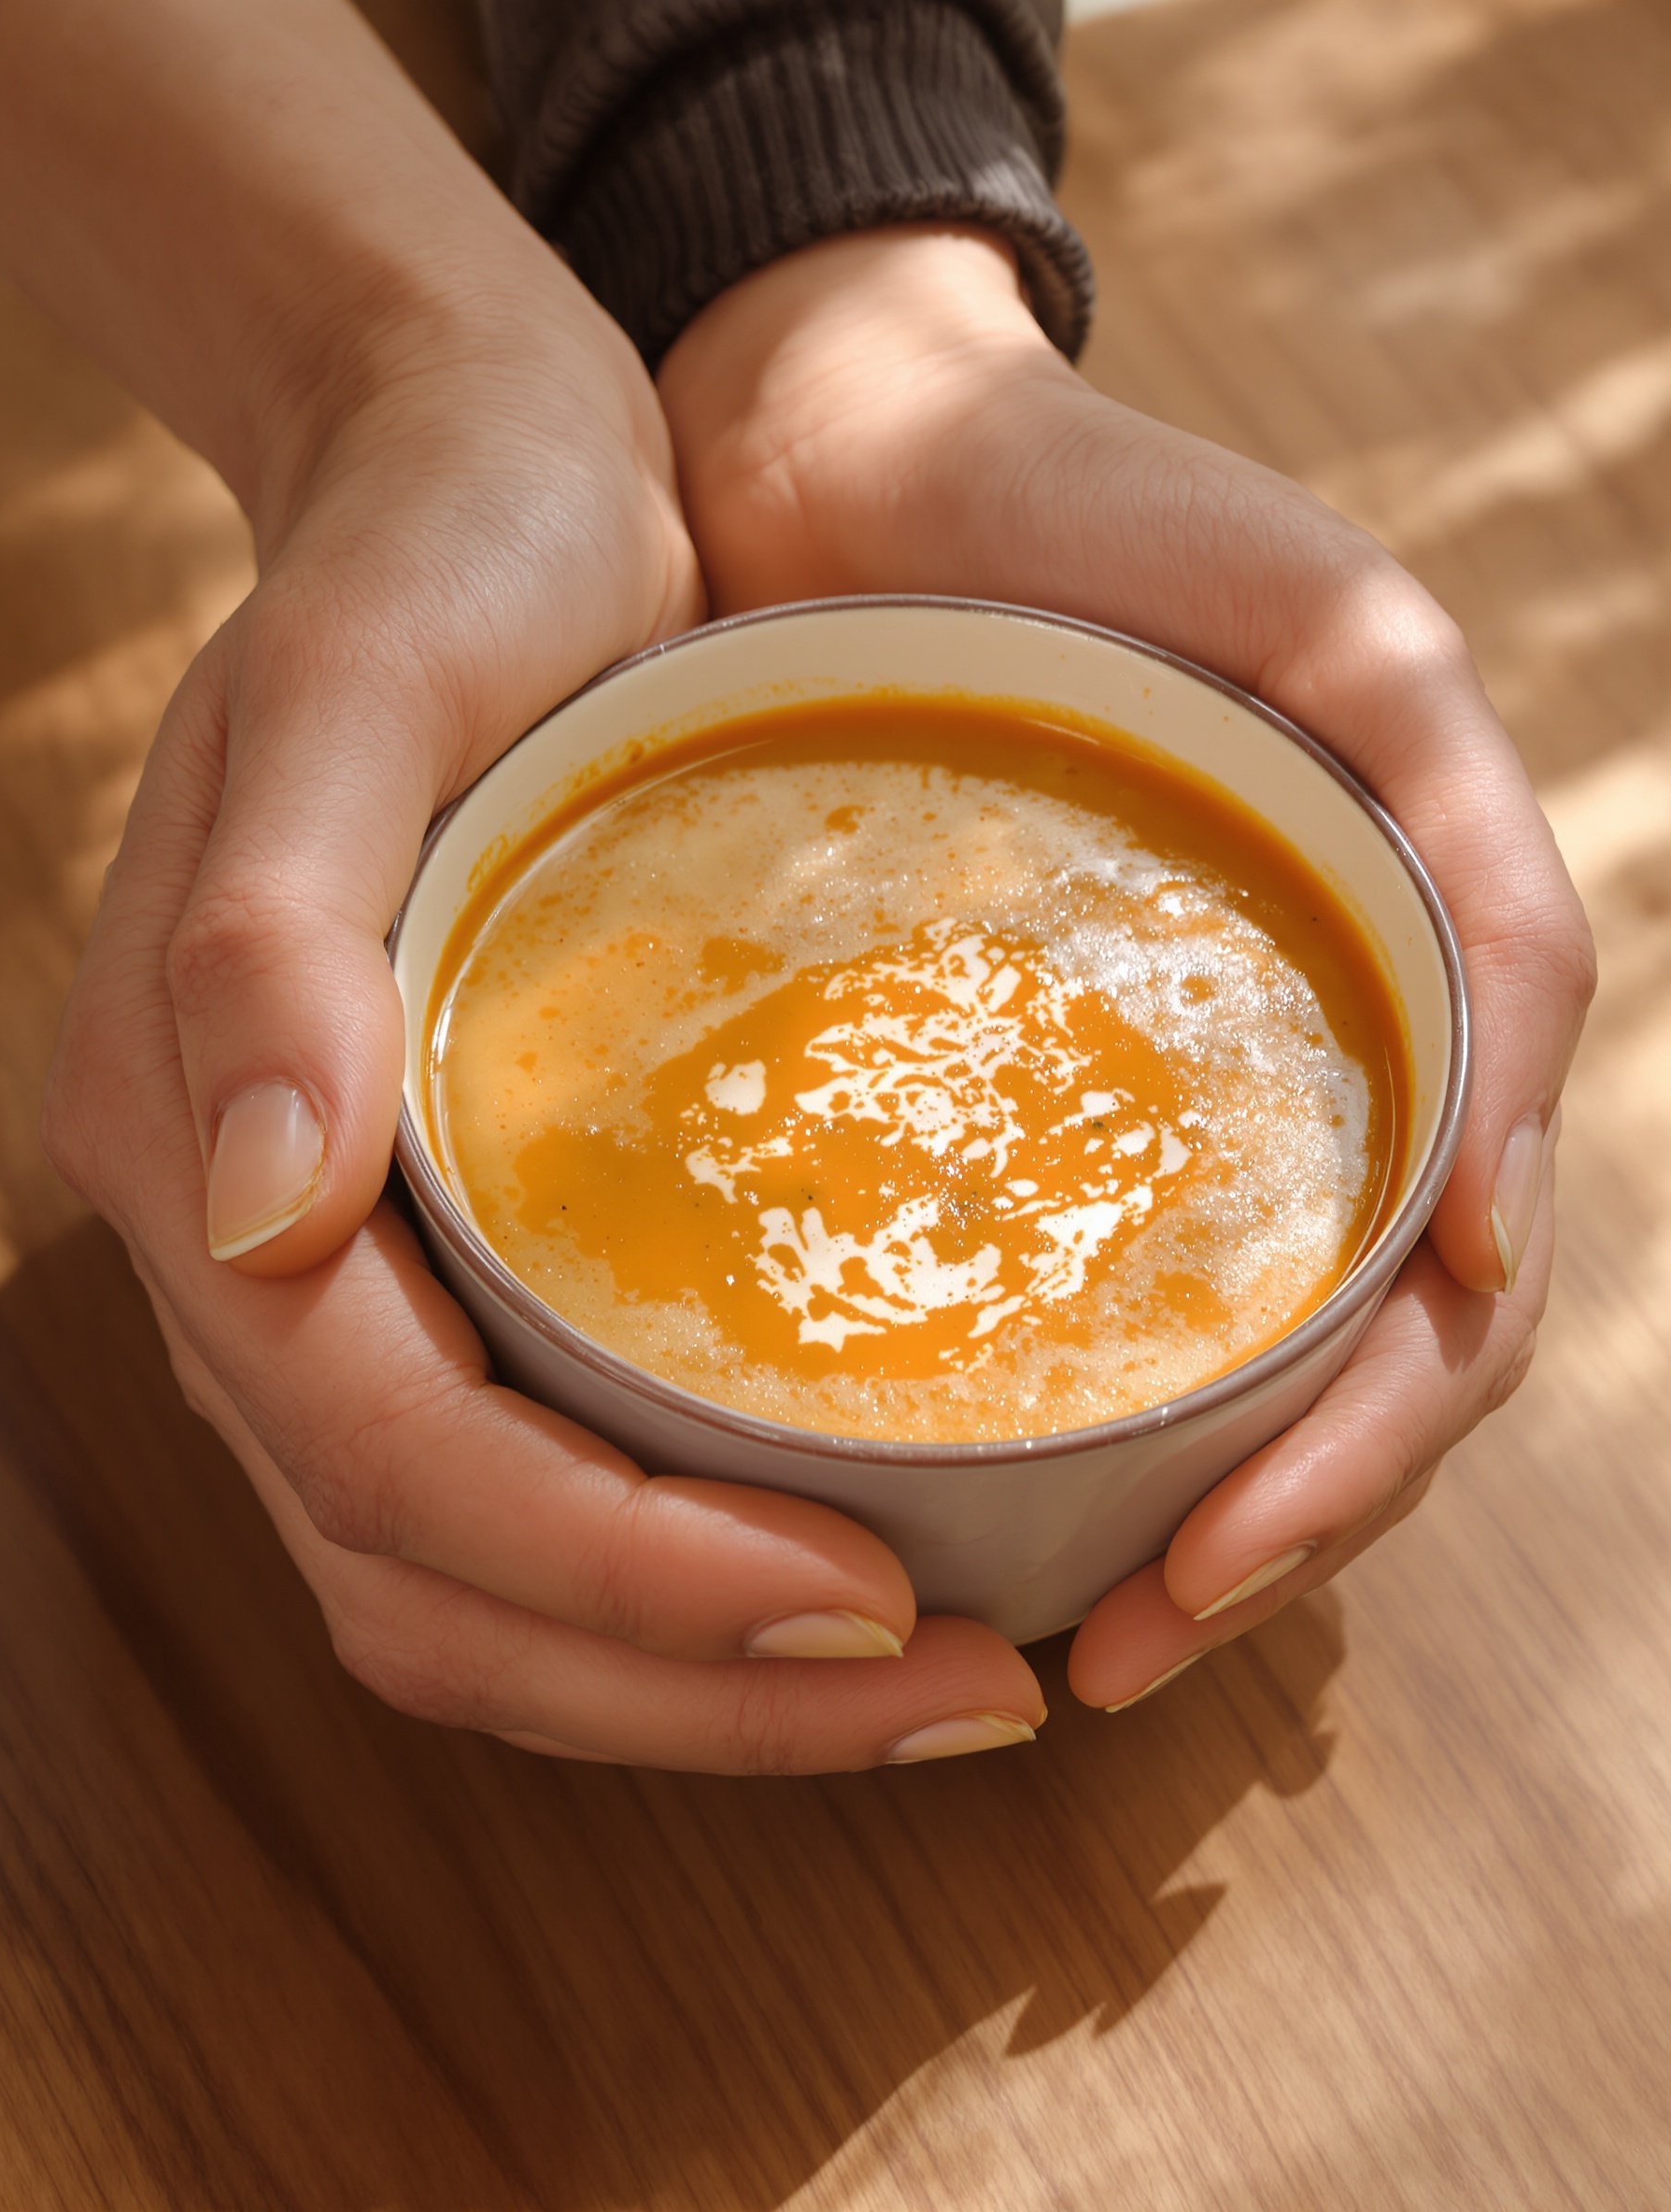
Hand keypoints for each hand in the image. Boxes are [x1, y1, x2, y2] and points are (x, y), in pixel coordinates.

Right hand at [33, 5, 1042, 1770]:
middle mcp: (251, 1247)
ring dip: (694, 1679)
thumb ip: (268, 944)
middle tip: (955, 1692)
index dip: (612, 1572)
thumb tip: (250, 1212)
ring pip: (478, 1586)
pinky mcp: (451, 1244)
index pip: (387, 1459)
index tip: (857, 1592)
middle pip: (434, 1584)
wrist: (471, 474)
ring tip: (936, 1673)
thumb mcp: (348, 689)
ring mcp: (344, 1264)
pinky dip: (681, 1575)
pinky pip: (537, 1480)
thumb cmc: (433, 550)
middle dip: (686, 1686)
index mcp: (190, 1142)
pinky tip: (857, 1553)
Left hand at [658, 226, 1595, 1707]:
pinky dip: (1009, 1409)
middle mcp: (1270, 1088)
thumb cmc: (1112, 525)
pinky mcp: (957, 1078)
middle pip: (1326, 1386)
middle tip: (1103, 1658)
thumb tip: (1488, 1231)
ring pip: (1192, 1375)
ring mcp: (1117, 1096)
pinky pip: (1004, 1270)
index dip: (1346, 1470)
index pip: (1428, 1315)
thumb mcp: (1357, 654)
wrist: (850, 443)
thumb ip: (1475, 896)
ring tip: (1043, 1643)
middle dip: (1248, 1546)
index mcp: (1387, 1023)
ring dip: (1150, 1532)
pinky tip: (929, 1496)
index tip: (1203, 1575)